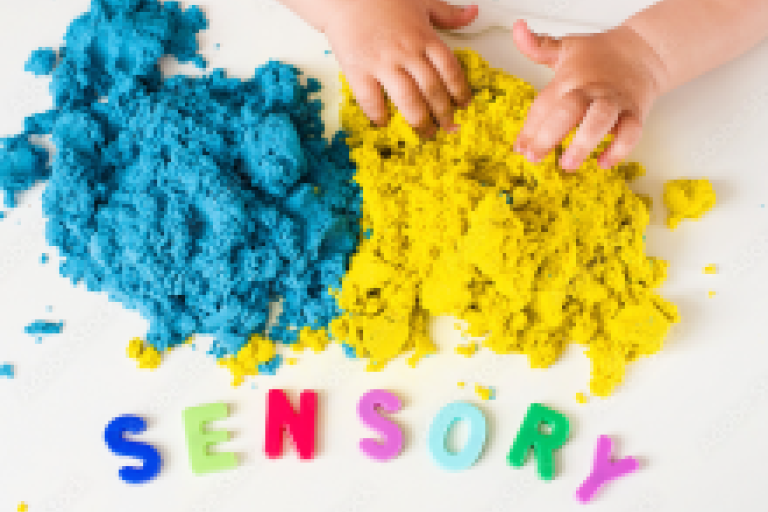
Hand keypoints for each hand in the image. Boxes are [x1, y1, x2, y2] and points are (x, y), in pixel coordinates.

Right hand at [323, 0, 477, 135]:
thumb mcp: (422, 0)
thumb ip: (448, 13)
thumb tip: (473, 14)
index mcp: (424, 37)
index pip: (450, 70)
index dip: (459, 92)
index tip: (463, 105)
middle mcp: (407, 52)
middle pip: (432, 89)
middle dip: (443, 113)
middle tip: (448, 128)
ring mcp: (383, 62)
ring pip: (408, 99)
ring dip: (419, 120)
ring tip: (424, 133)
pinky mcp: (358, 69)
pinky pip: (371, 99)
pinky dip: (379, 114)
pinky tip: (384, 122)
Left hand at [511, 20, 667, 170]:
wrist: (643, 50)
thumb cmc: (598, 55)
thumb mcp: (564, 48)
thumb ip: (537, 46)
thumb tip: (517, 28)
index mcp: (570, 78)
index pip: (545, 103)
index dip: (530, 127)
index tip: (519, 148)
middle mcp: (591, 90)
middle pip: (569, 110)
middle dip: (549, 135)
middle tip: (533, 158)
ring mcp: (614, 102)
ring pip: (600, 121)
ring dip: (583, 143)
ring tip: (567, 164)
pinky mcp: (635, 113)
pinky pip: (632, 132)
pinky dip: (620, 149)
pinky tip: (604, 163)